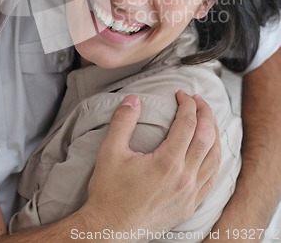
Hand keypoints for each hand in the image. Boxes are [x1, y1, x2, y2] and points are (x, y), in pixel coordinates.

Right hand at [82, 91, 219, 236]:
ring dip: (214, 134)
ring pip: (214, 157)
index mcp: (167, 162)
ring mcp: (190, 194)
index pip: (187, 123)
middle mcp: (184, 178)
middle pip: (206, 136)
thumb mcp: (110, 151)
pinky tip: (210, 151)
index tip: (181, 94)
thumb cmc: (109, 191)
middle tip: (197, 100)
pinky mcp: (189, 205)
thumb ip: (123, 121)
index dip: (187, 104)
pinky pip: (212, 178)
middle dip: (205, 113)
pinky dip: (215, 158)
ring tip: (207, 119)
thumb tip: (133, 99)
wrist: (110, 228)